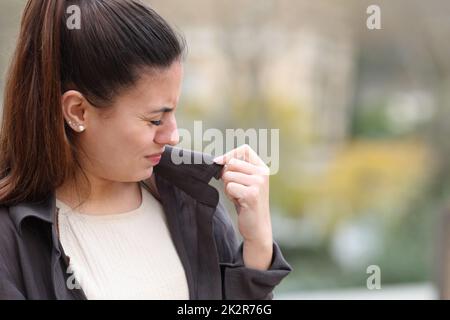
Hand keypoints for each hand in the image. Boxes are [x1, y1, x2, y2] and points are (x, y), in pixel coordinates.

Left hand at [214, 145, 272, 269]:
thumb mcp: (244, 181)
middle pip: (232, 163)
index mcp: (262, 168)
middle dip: (227, 175)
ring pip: (229, 176)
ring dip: (228, 187)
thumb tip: (217, 160)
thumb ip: (236, 169)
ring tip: (238, 195)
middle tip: (234, 187)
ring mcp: (258, 183)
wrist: (257, 226)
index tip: (220, 162)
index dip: (229, 154)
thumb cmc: (247, 202)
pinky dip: (230, 195)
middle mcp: (262, 173)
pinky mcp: (252, 194)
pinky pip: (230, 187)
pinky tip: (239, 201)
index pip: (244, 149)